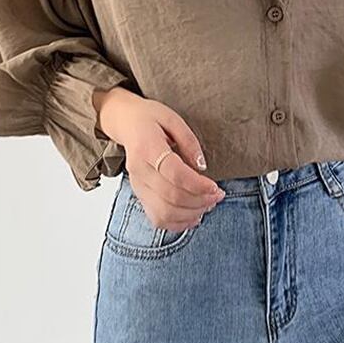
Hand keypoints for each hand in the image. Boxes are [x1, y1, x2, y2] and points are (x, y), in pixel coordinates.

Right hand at [92, 86, 224, 231]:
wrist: (125, 123)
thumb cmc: (150, 119)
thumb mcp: (173, 119)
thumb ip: (189, 142)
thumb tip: (201, 167)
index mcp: (147, 148)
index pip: (174, 174)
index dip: (198, 185)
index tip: (215, 186)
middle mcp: (139, 171)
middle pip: (171, 197)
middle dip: (200, 201)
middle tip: (218, 195)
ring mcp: (137, 186)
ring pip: (164, 213)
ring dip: (191, 214)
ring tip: (208, 204)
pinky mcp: (139, 195)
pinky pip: (157, 219)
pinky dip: (177, 223)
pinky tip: (193, 216)